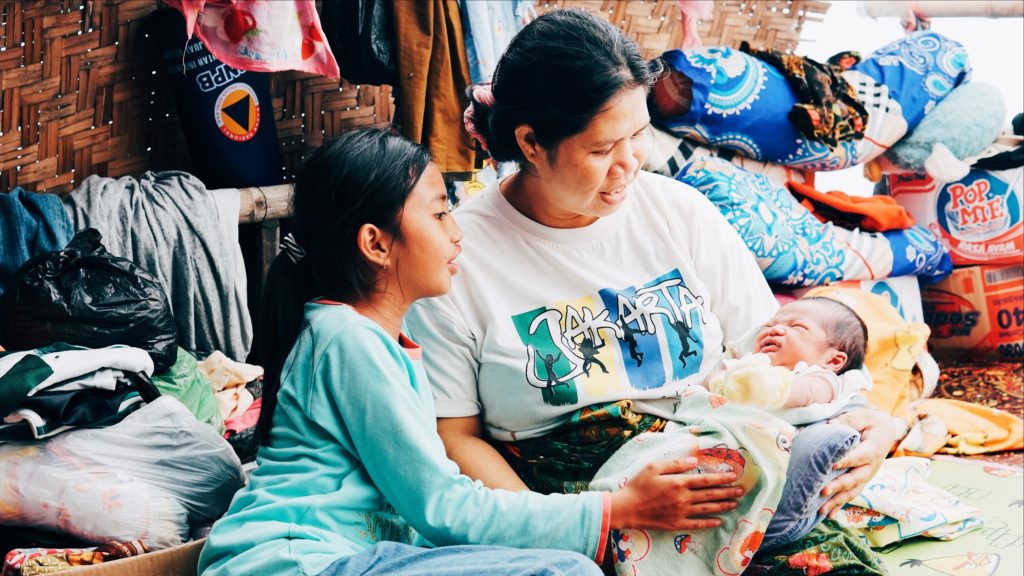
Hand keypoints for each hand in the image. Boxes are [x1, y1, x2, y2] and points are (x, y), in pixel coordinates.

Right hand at [609, 458, 744, 530]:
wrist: (627, 508)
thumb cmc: (638, 485)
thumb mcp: (654, 467)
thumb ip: (675, 463)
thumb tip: (694, 461)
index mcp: (678, 482)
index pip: (705, 480)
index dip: (721, 477)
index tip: (734, 475)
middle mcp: (683, 498)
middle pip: (710, 495)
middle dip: (728, 492)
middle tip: (742, 490)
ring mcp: (681, 512)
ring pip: (707, 509)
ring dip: (723, 506)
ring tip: (735, 503)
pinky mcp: (677, 523)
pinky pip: (697, 523)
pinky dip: (709, 522)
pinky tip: (719, 521)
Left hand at [819, 408, 905, 515]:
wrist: (885, 431)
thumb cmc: (870, 423)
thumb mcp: (863, 416)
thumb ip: (848, 421)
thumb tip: (830, 426)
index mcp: (872, 449)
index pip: (858, 456)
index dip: (846, 461)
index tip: (831, 464)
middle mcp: (871, 467)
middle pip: (855, 479)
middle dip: (839, 486)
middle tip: (823, 491)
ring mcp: (866, 476)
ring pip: (853, 491)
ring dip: (837, 501)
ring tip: (821, 510)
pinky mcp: (861, 481)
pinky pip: (851, 495)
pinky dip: (840, 505)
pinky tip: (828, 515)